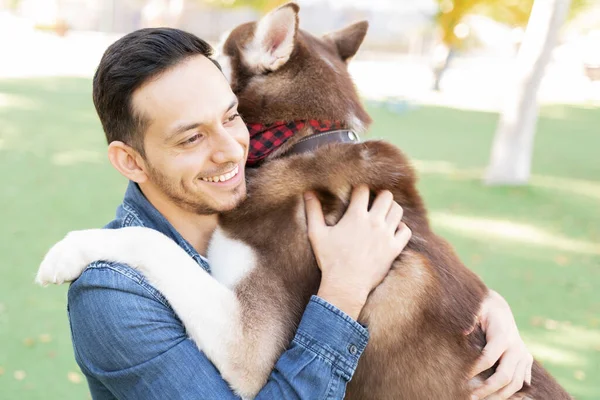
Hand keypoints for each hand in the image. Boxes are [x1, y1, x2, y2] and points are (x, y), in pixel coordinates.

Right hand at [304, 185, 411, 319]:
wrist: (345, 285)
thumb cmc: (330, 260)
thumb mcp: (317, 234)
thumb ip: (313, 211)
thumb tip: (308, 192)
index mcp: (355, 216)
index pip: (363, 190)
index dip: (359, 189)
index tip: (356, 194)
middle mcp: (374, 222)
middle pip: (386, 196)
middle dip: (379, 195)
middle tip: (372, 201)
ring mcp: (386, 235)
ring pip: (397, 210)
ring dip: (390, 208)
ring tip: (382, 213)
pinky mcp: (394, 249)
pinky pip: (405, 230)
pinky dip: (401, 227)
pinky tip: (391, 229)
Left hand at [468, 290, 533, 399]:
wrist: (499, 309)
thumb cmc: (482, 309)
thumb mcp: (475, 308)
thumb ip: (469, 319)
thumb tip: (463, 333)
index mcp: (503, 334)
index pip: (489, 357)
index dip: (475, 369)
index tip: (461, 378)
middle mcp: (517, 347)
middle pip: (505, 376)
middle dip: (487, 389)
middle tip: (469, 396)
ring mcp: (524, 355)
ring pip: (516, 383)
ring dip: (498, 395)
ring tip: (479, 399)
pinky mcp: (526, 361)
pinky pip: (522, 383)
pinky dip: (511, 394)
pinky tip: (495, 398)